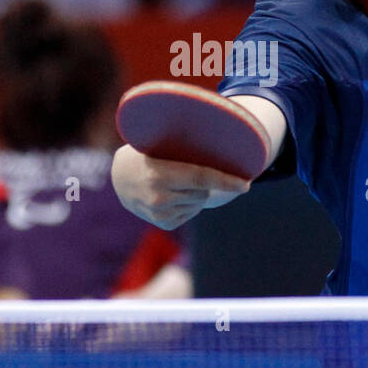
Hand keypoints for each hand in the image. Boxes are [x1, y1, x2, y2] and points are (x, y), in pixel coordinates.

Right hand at [110, 143, 250, 229]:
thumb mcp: (160, 144)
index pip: (200, 178)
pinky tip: (171, 195)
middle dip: (202, 183)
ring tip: (173, 182)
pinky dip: (187, 203)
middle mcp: (158, 198)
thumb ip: (185, 147)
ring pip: (198, 203)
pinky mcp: (163, 224)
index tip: (246, 185)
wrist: (121, 178)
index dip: (226, 182)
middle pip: (202, 192)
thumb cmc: (147, 153)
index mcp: (159, 175)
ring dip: (194, 193)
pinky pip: (191, 212)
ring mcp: (160, 214)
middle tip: (183, 170)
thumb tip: (223, 143)